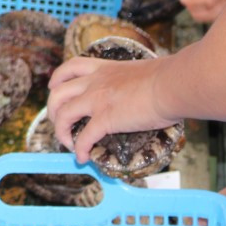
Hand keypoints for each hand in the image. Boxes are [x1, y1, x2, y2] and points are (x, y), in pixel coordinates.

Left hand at [46, 55, 177, 163]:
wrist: (172, 85)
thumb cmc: (167, 79)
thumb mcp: (141, 72)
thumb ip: (133, 81)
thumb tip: (145, 91)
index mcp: (104, 69)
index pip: (72, 67)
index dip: (58, 78)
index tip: (53, 86)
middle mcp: (95, 82)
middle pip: (59, 93)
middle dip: (53, 109)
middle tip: (57, 121)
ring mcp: (97, 100)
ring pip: (63, 115)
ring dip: (60, 131)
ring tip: (67, 143)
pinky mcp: (105, 119)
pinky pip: (84, 137)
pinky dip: (79, 149)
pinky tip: (82, 158)